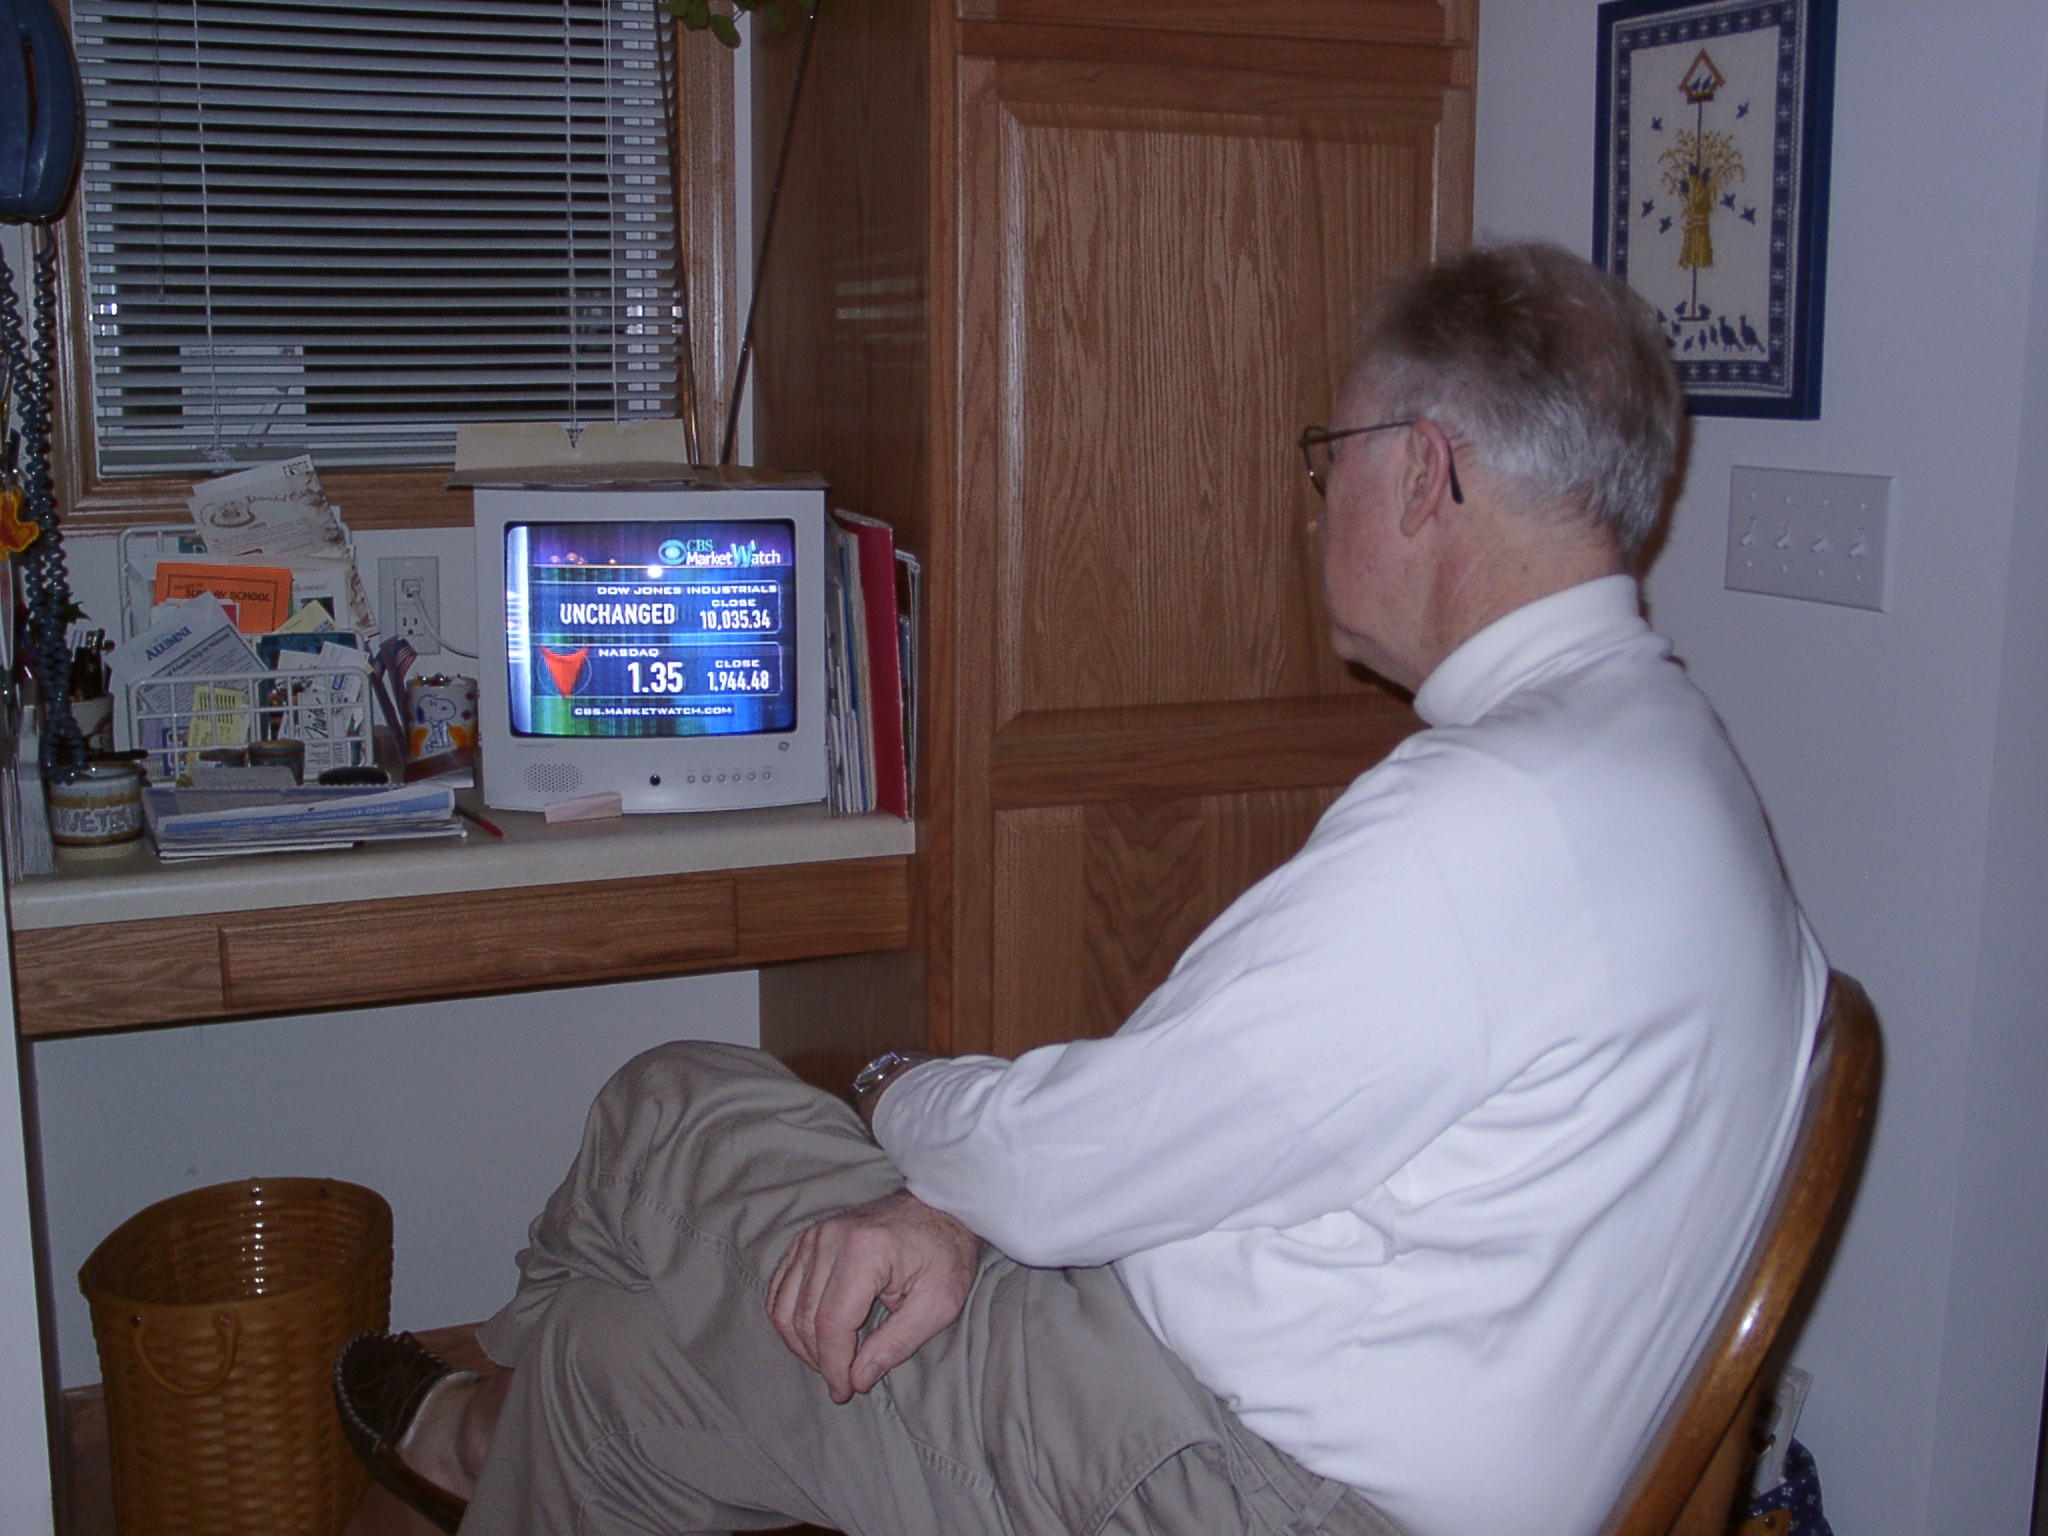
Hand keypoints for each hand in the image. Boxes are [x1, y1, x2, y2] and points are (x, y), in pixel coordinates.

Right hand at [767, 1189, 981, 1403]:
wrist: (939, 1208)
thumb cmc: (945, 1254)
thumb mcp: (938, 1304)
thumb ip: (897, 1343)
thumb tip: (858, 1379)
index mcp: (865, 1251)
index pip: (832, 1323)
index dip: (835, 1366)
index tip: (845, 1392)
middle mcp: (830, 1238)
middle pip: (805, 1318)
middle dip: (820, 1360)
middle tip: (843, 1382)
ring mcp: (814, 1235)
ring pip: (784, 1306)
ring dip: (801, 1344)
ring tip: (829, 1362)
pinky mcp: (807, 1238)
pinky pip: (779, 1287)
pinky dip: (788, 1318)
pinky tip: (810, 1337)